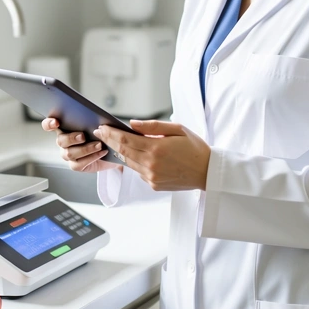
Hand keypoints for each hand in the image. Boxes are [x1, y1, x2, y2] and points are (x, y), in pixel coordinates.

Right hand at [41, 117, 121, 173]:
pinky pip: (78, 163)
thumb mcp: (99, 124)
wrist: (112, 150)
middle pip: (60, 140)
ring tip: (99, 145)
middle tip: (83, 136)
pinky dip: (91, 157)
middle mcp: (63, 142)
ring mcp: (68, 154)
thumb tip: (97, 123)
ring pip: (69, 153)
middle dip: (71, 138)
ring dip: (85, 148)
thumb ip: (94, 121)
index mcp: (64, 128)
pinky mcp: (75, 165)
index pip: (48, 125)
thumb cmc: (102, 134)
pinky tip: (101, 152)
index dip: (49, 124)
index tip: (56, 122)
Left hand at [94, 120, 210, 191]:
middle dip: (110, 140)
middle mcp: (151, 164)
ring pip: (128, 162)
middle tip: (100, 132)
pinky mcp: (154, 184)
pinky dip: (134, 162)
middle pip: (122, 151)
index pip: (125, 139)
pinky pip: (138, 171)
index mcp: (156, 148)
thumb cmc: (195, 148)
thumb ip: (152, 126)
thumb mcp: (177, 129)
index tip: (102, 127)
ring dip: (119, 151)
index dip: (111, 133)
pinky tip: (134, 154)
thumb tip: (132, 124)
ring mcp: (151, 177)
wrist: (207, 172)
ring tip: (113, 141)